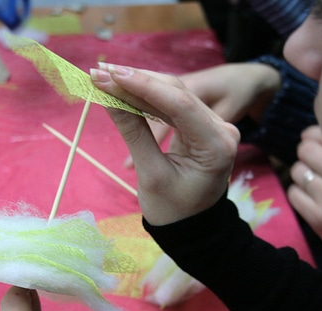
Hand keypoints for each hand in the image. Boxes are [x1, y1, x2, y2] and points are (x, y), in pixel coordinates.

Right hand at [91, 63, 239, 225]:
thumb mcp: (150, 174)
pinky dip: (146, 98)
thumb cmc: (172, 210)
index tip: (109, 75)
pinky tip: (122, 88)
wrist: (191, 228)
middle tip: (100, 72)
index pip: (179, 104)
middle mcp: (221, 129)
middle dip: (137, 81)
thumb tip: (107, 95)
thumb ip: (133, 132)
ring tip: (104, 76)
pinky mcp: (201, 125)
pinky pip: (172, 105)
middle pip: (177, 93)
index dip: (142, 86)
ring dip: (139, 85)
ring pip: (173, 95)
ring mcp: (214, 125)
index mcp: (217, 146)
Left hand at [287, 126, 321, 256]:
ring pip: (297, 171)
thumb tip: (309, 135)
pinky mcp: (318, 217)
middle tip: (311, 163)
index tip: (310, 139)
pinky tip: (309, 199)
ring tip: (313, 183)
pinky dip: (297, 194)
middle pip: (305, 150)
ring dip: (301, 175)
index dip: (312, 135)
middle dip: (304, 154)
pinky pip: (293, 193)